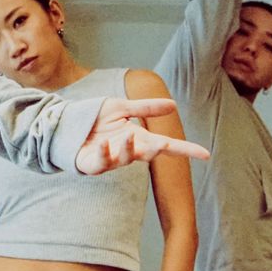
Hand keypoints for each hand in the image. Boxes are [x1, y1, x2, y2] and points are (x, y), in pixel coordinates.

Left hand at [74, 97, 209, 174]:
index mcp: (139, 139)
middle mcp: (127, 151)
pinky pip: (100, 162)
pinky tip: (106, 143)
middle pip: (148, 153)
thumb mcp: (121, 108)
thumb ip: (145, 109)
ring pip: (124, 159)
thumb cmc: (95, 119)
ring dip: (128, 149)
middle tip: (163, 144)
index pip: (168, 146)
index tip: (205, 154)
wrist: (66, 125)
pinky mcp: (91, 164)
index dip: (186, 150)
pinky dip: (104, 153)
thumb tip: (173, 106)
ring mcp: (110, 160)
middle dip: (155, 149)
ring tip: (129, 136)